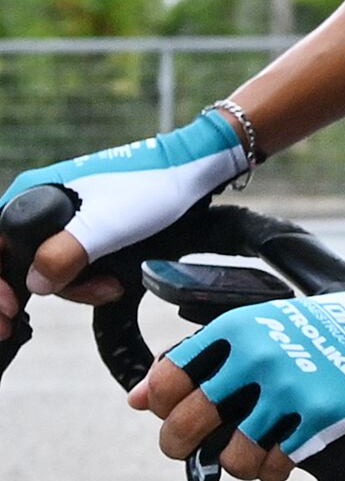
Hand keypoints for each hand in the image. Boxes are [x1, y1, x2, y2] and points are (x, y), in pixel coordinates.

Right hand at [8, 108, 250, 336]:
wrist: (191, 171)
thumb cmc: (150, 188)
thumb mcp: (106, 227)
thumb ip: (64, 254)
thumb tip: (34, 283)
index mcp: (30, 195)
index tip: (13, 308)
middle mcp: (39, 204)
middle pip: (20, 261)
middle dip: (49, 289)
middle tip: (71, 304)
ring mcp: (64, 218)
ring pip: (50, 266)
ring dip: (79, 286)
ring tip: (113, 286)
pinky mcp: (86, 228)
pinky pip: (73, 262)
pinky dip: (89, 279)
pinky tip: (113, 282)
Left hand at [135, 276, 344, 480]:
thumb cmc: (316, 332)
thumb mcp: (255, 329)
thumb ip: (198, 361)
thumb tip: (139, 400)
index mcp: (235, 332)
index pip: (166, 380)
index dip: (163, 406)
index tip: (176, 412)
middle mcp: (257, 358)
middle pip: (186, 424)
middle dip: (180, 445)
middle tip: (193, 449)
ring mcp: (290, 389)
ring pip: (233, 456)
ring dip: (238, 462)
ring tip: (251, 453)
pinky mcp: (321, 416)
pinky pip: (278, 464)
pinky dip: (276, 468)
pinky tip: (284, 455)